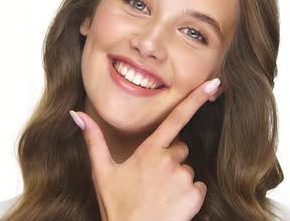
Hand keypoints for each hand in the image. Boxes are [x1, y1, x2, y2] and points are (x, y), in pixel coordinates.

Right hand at [70, 78, 219, 220]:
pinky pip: (198, 187)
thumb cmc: (117, 206)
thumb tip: (76, 114)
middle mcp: (168, 160)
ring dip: (178, 179)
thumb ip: (93, 140)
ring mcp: (183, 178)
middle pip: (180, 148)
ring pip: (188, 169)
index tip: (213, 84)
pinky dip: (189, 195)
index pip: (175, 118)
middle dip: (170, 158)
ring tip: (159, 195)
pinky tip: (171, 204)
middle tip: (152, 180)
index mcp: (148, 151)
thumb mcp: (102, 172)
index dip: (195, 99)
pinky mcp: (194, 196)